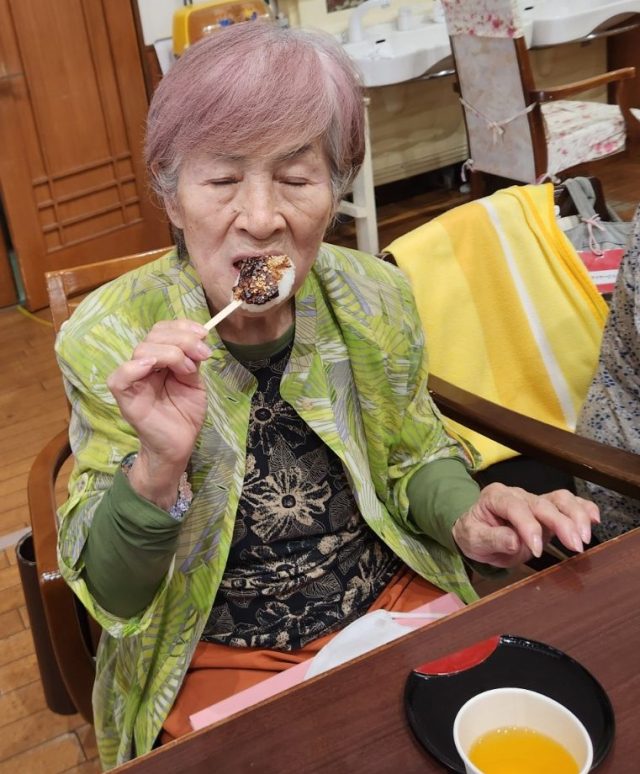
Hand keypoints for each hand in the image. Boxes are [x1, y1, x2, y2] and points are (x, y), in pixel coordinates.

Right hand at [107, 320, 209, 506]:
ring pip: (142, 350)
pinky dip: (135, 367)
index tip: (203, 334)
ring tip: (188, 370)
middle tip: (202, 354)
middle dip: (182, 340)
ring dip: (170, 353)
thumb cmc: (184, 415)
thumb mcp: (194, 382)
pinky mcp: (125, 396)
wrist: (178, 445)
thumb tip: (198, 340)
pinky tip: (152, 365)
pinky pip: (120, 376)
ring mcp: (132, 379)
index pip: (162, 331)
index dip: (182, 327)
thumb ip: (192, 361)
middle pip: (154, 336)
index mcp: (159, 359)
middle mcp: (143, 365)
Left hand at [451, 483, 599, 567]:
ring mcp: (533, 500)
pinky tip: (594, 519)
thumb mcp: (473, 539)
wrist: (476, 532)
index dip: (529, 526)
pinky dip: (583, 508)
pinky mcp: (547, 509)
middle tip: (575, 546)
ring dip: (576, 516)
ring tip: (584, 538)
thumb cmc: (473, 534)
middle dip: (561, 523)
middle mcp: (517, 494)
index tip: (537, 549)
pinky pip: (567, 503)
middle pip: (542, 502)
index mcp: (495, 497)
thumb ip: (493, 539)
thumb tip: (515, 542)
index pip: (515, 507)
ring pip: (559, 499)